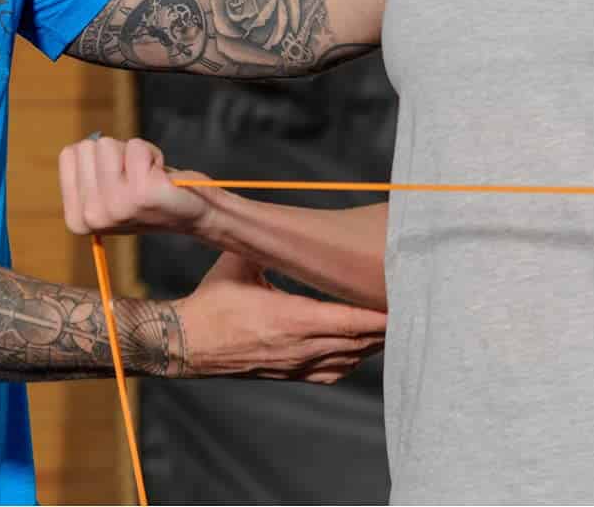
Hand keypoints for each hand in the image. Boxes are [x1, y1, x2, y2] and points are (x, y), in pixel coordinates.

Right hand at [59, 135, 214, 237]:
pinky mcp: (142, 194)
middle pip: (87, 147)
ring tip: (147, 175)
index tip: (117, 177)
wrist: (193, 213)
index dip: (97, 157)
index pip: (69, 155)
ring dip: (134, 153)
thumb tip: (88, 142)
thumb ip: (88, 168)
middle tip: (135, 176)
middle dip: (115, 153)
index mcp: (77, 218)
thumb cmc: (149, 192)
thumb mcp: (107, 188)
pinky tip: (160, 176)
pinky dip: (152, 153)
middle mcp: (92, 216)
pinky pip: (136, 147)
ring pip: (108, 144)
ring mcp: (116, 206)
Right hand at [174, 251, 386, 382]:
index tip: (400, 303)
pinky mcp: (288, 373)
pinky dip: (352, 360)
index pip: (347, 320)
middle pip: (356, 342)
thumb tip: (280, 219)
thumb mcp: (241, 262)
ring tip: (391, 325)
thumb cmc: (212, 301)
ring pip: (348, 359)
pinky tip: (361, 349)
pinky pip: (332, 372)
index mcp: (289, 318)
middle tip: (407, 308)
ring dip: (371, 345)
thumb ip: (266, 242)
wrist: (186, 342)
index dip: (377, 316)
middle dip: (383, 327)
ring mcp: (294, 365)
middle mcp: (297, 347)